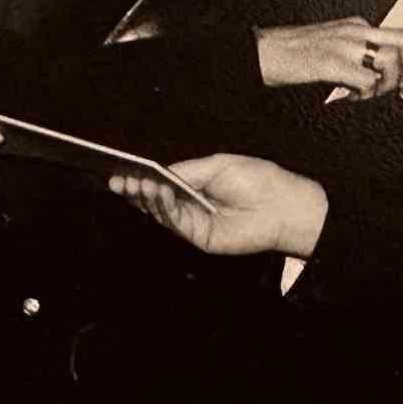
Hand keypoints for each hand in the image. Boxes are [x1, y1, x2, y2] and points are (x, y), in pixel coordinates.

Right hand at [108, 153, 327, 257]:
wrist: (282, 205)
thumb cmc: (257, 180)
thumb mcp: (217, 165)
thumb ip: (186, 171)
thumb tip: (160, 172)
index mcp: (197, 185)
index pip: (163, 183)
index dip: (142, 178)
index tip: (122, 172)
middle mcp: (193, 205)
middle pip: (157, 200)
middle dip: (137, 190)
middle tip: (120, 181)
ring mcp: (196, 223)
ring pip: (162, 213)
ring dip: (148, 198)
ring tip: (138, 184)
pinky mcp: (201, 238)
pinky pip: (177, 224)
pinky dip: (165, 209)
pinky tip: (159, 193)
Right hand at [256, 18, 402, 97]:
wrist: (263, 52)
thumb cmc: (293, 54)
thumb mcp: (332, 46)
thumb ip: (357, 56)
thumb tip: (382, 80)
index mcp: (357, 25)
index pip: (399, 37)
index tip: (402, 84)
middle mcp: (355, 30)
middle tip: (400, 89)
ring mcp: (344, 44)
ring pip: (389, 62)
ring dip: (384, 86)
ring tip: (364, 95)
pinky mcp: (332, 62)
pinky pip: (367, 81)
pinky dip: (364, 96)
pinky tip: (347, 98)